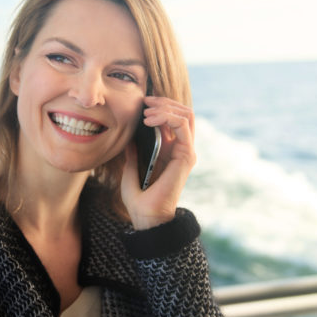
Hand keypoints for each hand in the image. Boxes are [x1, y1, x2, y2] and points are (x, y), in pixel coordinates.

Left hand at [121, 95, 195, 229]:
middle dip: (164, 102)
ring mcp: (186, 152)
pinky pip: (183, 125)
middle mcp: (181, 149)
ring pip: (186, 114)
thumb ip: (134, 151)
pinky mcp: (187, 155)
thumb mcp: (131, 167)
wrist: (146, 215)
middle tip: (145, 101)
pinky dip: (167, 117)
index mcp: (170, 151)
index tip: (142, 102)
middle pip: (183, 112)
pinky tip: (149, 120)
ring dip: (165, 107)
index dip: (161, 105)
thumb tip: (129, 135)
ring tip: (146, 112)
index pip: (174, 118)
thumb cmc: (138, 198)